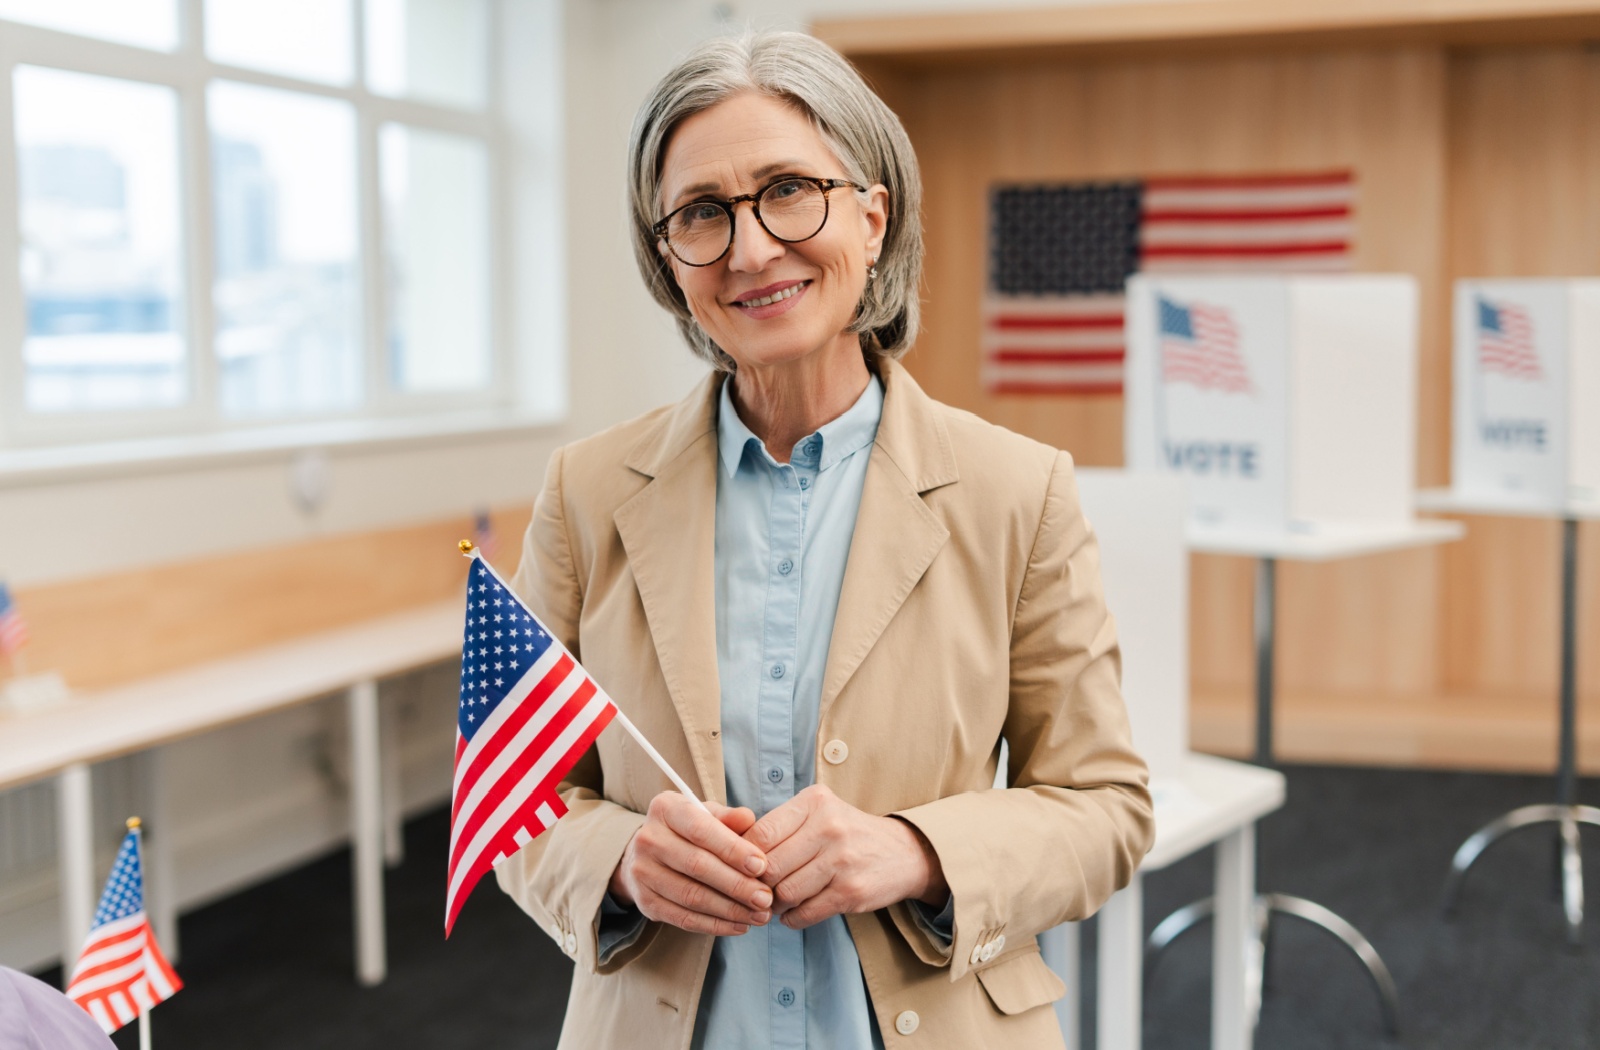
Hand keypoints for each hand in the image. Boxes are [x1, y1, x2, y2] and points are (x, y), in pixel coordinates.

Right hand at [609, 792, 773, 936]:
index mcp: (665, 809)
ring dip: (730, 910)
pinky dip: (714, 925)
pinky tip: (739, 925)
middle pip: (697, 865)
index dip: (733, 850)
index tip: (761, 866)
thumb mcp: (707, 815)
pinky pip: (683, 918)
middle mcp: (648, 839)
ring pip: (691, 896)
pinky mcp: (645, 901)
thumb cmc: (689, 831)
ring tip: (759, 916)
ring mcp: (642, 872)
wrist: (650, 854)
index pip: (701, 830)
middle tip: (765, 898)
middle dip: (736, 885)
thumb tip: (749, 818)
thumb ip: (729, 817)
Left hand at [744, 784, 947, 929]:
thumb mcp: (818, 813)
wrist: (902, 853)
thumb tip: (731, 854)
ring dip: (776, 904)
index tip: (744, 868)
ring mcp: (842, 860)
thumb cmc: (847, 833)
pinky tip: (797, 911)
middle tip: (759, 890)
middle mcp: (829, 827)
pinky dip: (793, 918)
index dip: (744, 857)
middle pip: (770, 866)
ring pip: (785, 892)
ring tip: (779, 900)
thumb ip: (779, 827)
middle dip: (759, 884)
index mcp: (815, 802)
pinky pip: (804, 913)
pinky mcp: (852, 891)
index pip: (761, 833)